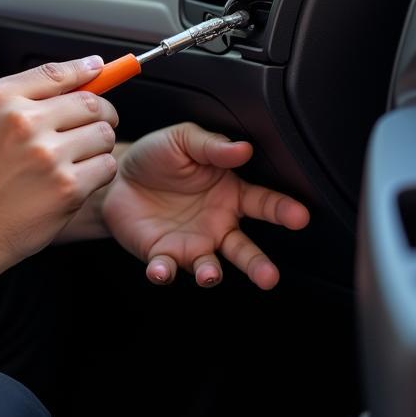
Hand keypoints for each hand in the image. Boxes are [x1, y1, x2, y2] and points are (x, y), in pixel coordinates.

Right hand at [0, 57, 118, 274]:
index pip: (58, 72)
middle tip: (93, 126)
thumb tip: (90, 69)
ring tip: (73, 159)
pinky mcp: (66, 186)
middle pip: (91, 102)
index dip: (86, 69)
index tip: (100, 68)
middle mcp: (22, 121)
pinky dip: (97, 172)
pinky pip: (106, 166)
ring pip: (103, 134)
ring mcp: (46, 154)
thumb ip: (31, 94)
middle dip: (101, 114)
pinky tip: (73, 180)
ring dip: (97, 146)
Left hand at [100, 122, 309, 289]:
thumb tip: (243, 148)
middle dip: (258, 265)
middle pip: (244, 250)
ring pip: (210, 267)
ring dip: (211, 274)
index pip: (264, 204)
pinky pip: (168, 268)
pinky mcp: (163, 254)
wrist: (116, 175)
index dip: (283, 210)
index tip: (299, 216)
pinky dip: (165, 272)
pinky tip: (161, 269)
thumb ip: (211, 146)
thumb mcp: (182, 139)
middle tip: (268, 276)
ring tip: (209, 274)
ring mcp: (192, 243)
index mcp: (229, 194)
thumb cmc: (155, 157)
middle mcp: (217, 225)